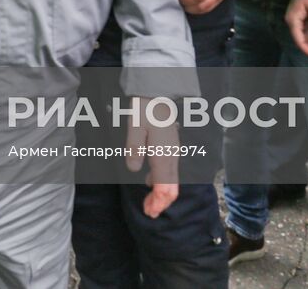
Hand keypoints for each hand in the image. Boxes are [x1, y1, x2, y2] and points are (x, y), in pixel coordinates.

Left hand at [124, 102, 179, 217]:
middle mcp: (171, 157)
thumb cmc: (145, 110)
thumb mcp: (134, 127)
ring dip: (161, 194)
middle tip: (149, 213)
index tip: (149, 212)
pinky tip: (150, 182)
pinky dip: (162, 183)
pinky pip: (170, 172)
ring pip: (172, 181)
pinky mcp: (171, 149)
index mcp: (163, 155)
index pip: (165, 188)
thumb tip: (134, 169)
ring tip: (149, 203)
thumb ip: (134, 149)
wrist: (158, 95)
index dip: (157, 203)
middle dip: (161, 203)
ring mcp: (173, 153)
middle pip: (171, 188)